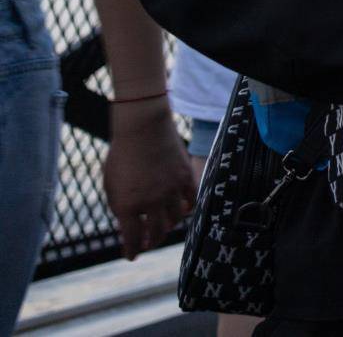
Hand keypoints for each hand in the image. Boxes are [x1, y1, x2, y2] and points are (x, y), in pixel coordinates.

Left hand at [103, 100, 196, 258]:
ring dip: (167, 227)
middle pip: (155, 233)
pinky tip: (180, 211)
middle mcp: (151, 202)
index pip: (132, 238)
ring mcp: (171, 190)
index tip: (131, 255)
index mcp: (127, 205)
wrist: (143, 128)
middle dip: (150, 242)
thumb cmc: (121, 154)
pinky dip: (185, 209)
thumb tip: (127, 222)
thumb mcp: (110, 184)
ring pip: (174, 220)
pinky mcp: (186, 178)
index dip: (131, 250)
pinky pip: (190, 201)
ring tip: (163, 227)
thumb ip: (118, 206)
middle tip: (147, 244)